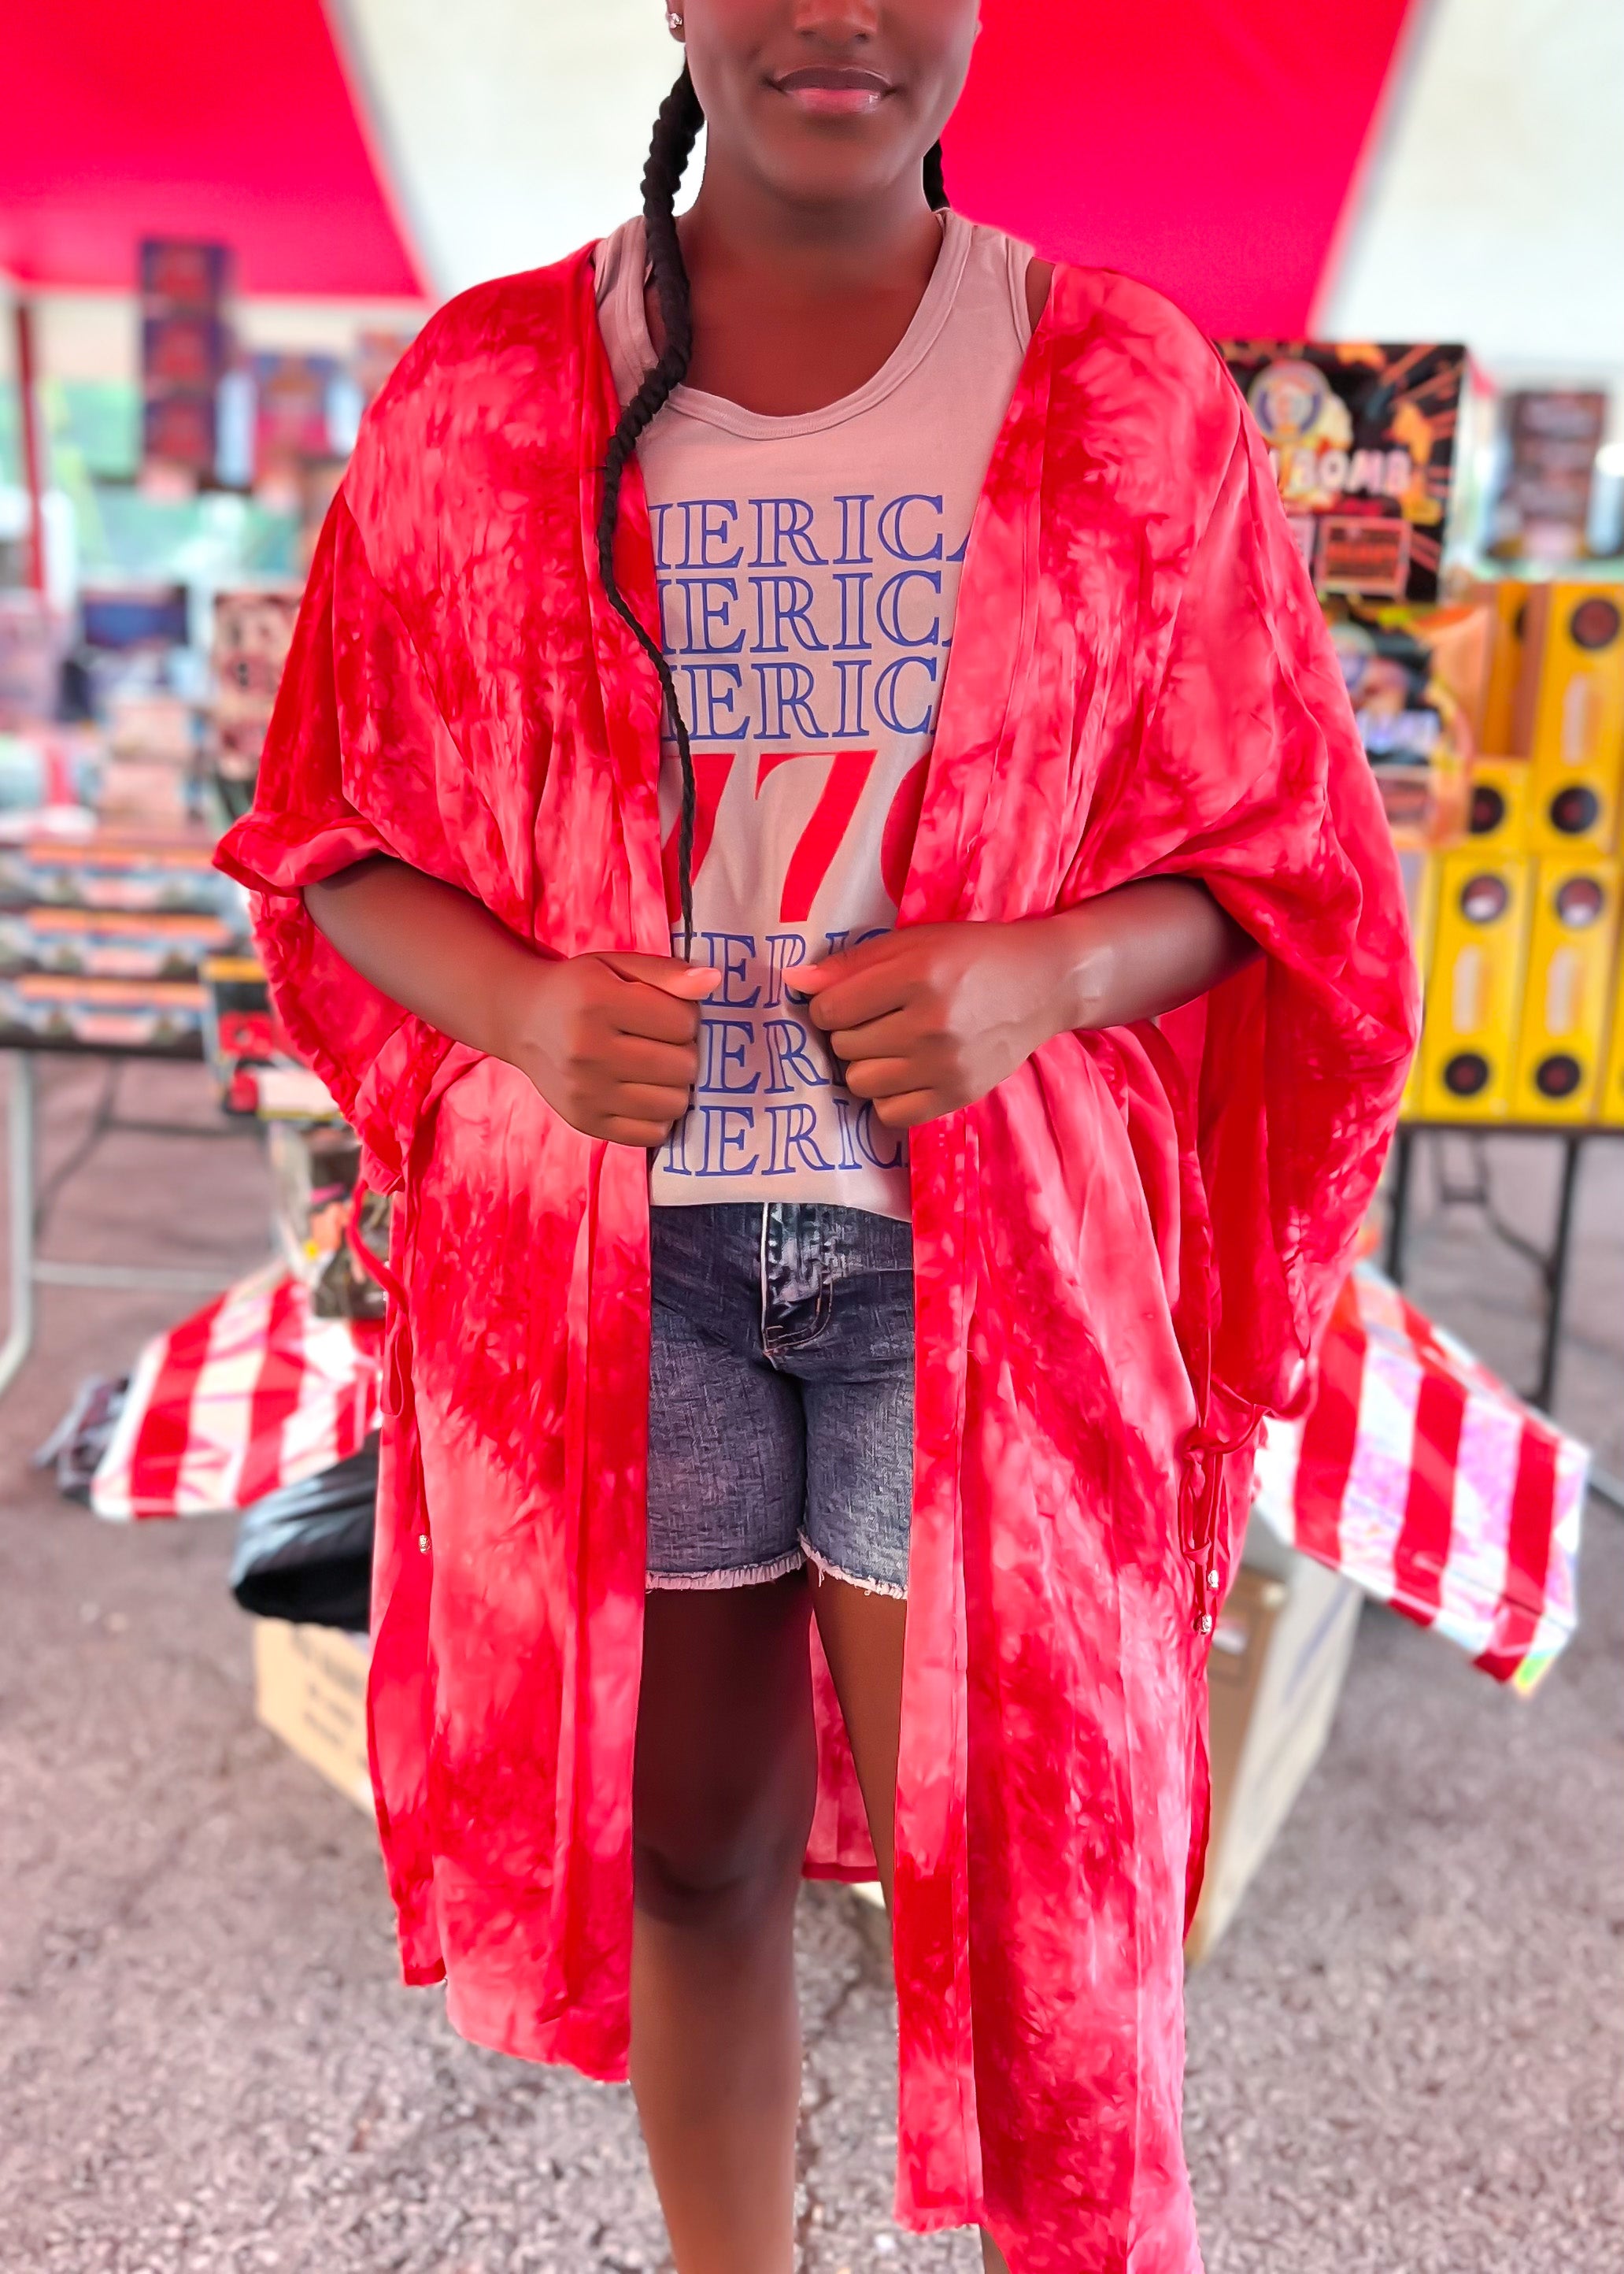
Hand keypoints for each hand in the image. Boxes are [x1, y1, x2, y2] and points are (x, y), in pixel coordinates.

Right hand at [497, 951, 718, 1145]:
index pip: (684, 1023)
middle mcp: (587, 1051)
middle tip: (662, 1043)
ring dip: (675, 1086)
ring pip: (674, 1103)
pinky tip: (644, 1093)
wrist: (523, 1021)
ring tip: (655, 1068)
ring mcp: (585, 1092)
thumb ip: (667, 973)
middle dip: (684, 1052)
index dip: (686, 1016)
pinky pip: (652, 1134)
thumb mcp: (618, 965)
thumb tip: (714, 982)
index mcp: (598, 1002)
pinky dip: (658, 1116)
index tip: (667, 1013)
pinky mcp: (585, 1122)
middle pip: (683, 1066)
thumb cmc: (580, 990)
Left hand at [797, 923, 1066, 1130]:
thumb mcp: (913, 942)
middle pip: (842, 1047)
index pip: (829, 1010)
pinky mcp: (959, 1095)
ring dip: (866, 1064)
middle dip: (849, 1033)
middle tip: (879, 1018)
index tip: (849, 1000)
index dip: (828, 1005)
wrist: (1042, 984)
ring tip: (892, 1044)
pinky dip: (888, 1095)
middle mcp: (931, 1024)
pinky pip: (890, 1112)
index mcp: (917, 975)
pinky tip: (906, 1071)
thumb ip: (850, 964)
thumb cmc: (971, 956)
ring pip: (860, 1082)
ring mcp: (947, 1066)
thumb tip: (792, 983)